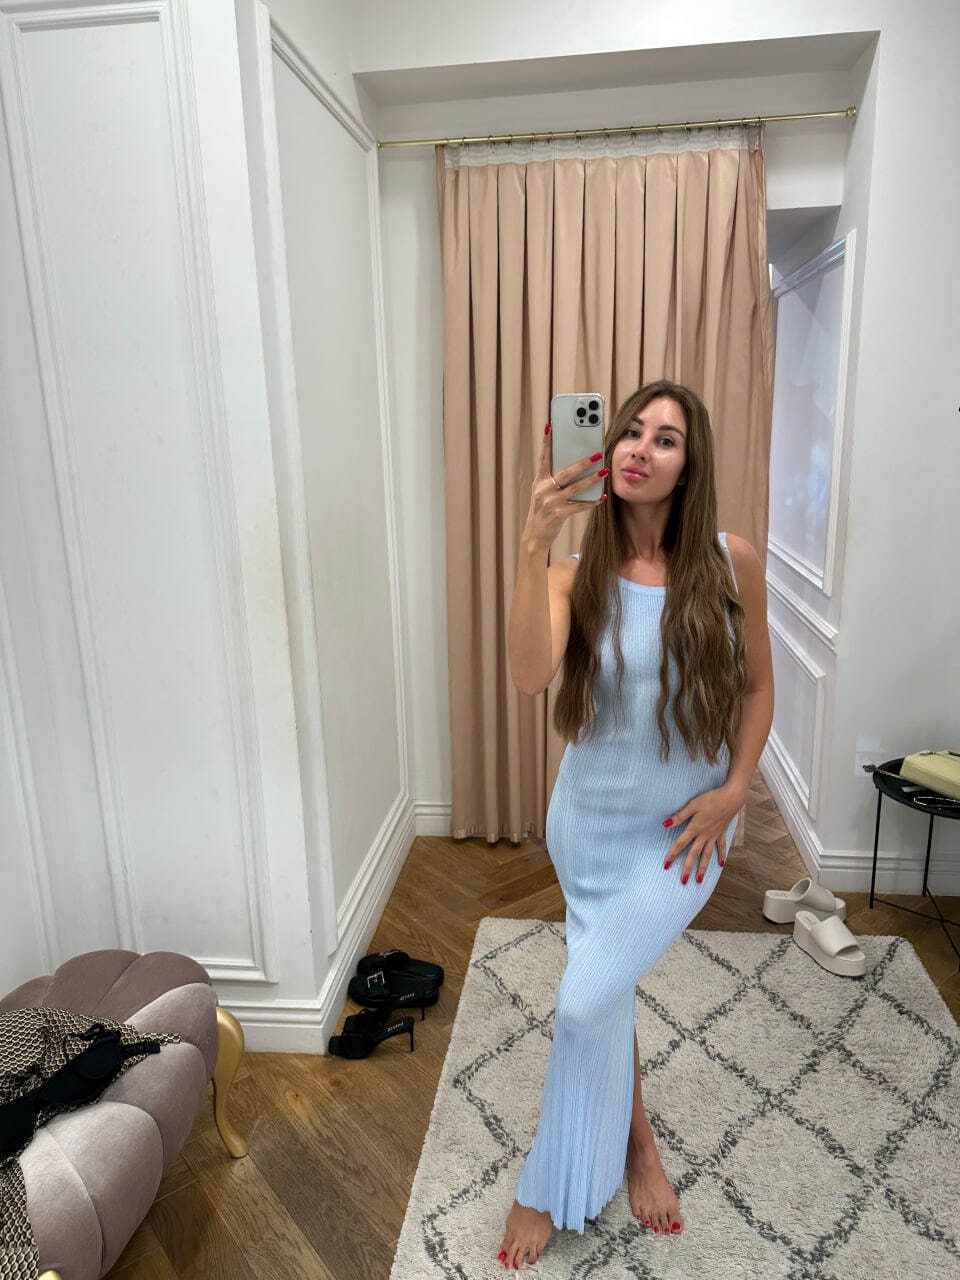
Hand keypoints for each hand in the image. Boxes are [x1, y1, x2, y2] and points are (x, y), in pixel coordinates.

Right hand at [521, 424, 607, 549]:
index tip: (550, 426)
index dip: (546, 442)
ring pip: (575, 488)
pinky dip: (591, 502)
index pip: (543, 457)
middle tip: (597, 454)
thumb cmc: (544, 509)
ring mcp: (550, 502)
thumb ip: (555, 478)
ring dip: (591, 479)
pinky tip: (602, 497)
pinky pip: (579, 506)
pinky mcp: (558, 514)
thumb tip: (577, 464)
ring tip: (604, 472)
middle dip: (582, 462)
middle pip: (565, 473)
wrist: (535, 535)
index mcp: (539, 480)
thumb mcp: (544, 492)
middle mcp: (543, 489)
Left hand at [661, 784, 745, 883]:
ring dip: (703, 868)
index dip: (672, 855)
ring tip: (699, 880)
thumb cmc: (711, 799)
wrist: (731, 798)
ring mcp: (714, 836)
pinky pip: (721, 847)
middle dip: (687, 868)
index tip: (666, 865)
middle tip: (683, 881)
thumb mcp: (692, 805)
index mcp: (695, 828)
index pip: (680, 844)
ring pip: (707, 855)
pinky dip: (721, 856)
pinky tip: (720, 865)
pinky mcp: (722, 833)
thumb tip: (665, 824)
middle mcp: (704, 835)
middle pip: (694, 854)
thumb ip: (679, 816)